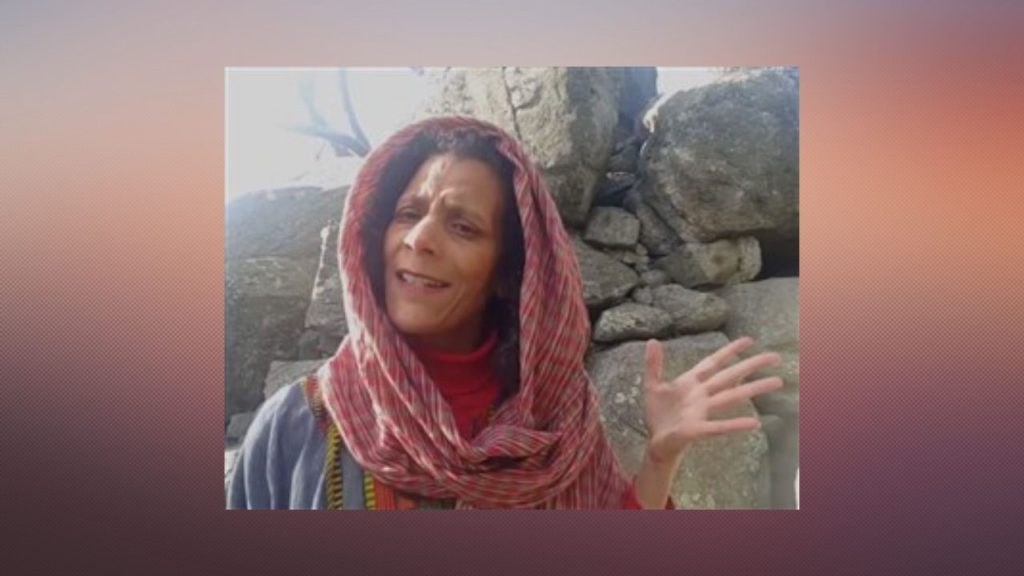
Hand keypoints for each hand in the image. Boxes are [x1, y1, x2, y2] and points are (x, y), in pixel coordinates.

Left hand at [642, 337, 782, 464]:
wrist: (654, 441)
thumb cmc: (658, 414)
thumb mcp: (653, 386)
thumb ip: (653, 364)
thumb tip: (653, 341)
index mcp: (692, 382)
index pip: (714, 363)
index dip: (729, 351)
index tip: (749, 340)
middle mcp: (702, 395)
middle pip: (730, 376)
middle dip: (751, 365)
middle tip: (775, 357)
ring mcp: (702, 412)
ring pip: (731, 397)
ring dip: (753, 389)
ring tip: (777, 382)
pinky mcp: (697, 430)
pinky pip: (718, 426)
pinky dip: (735, 424)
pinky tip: (755, 423)